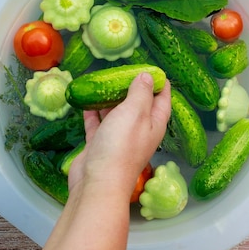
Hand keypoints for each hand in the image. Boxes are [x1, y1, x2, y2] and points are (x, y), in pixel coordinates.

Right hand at [68, 72, 171, 200]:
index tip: (150, 67)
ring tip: (102, 81)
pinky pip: (98, 124)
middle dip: (131, 87)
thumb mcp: (135, 112)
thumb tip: (148, 76)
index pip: (162, 98)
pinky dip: (93, 112)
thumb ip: (141, 93)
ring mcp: (119, 138)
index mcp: (154, 123)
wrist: (98, 182)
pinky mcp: (100, 144)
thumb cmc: (121, 146)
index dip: (158, 82)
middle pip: (138, 104)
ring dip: (110, 98)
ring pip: (117, 113)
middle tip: (120, 70)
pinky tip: (86, 100)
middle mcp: (139, 130)